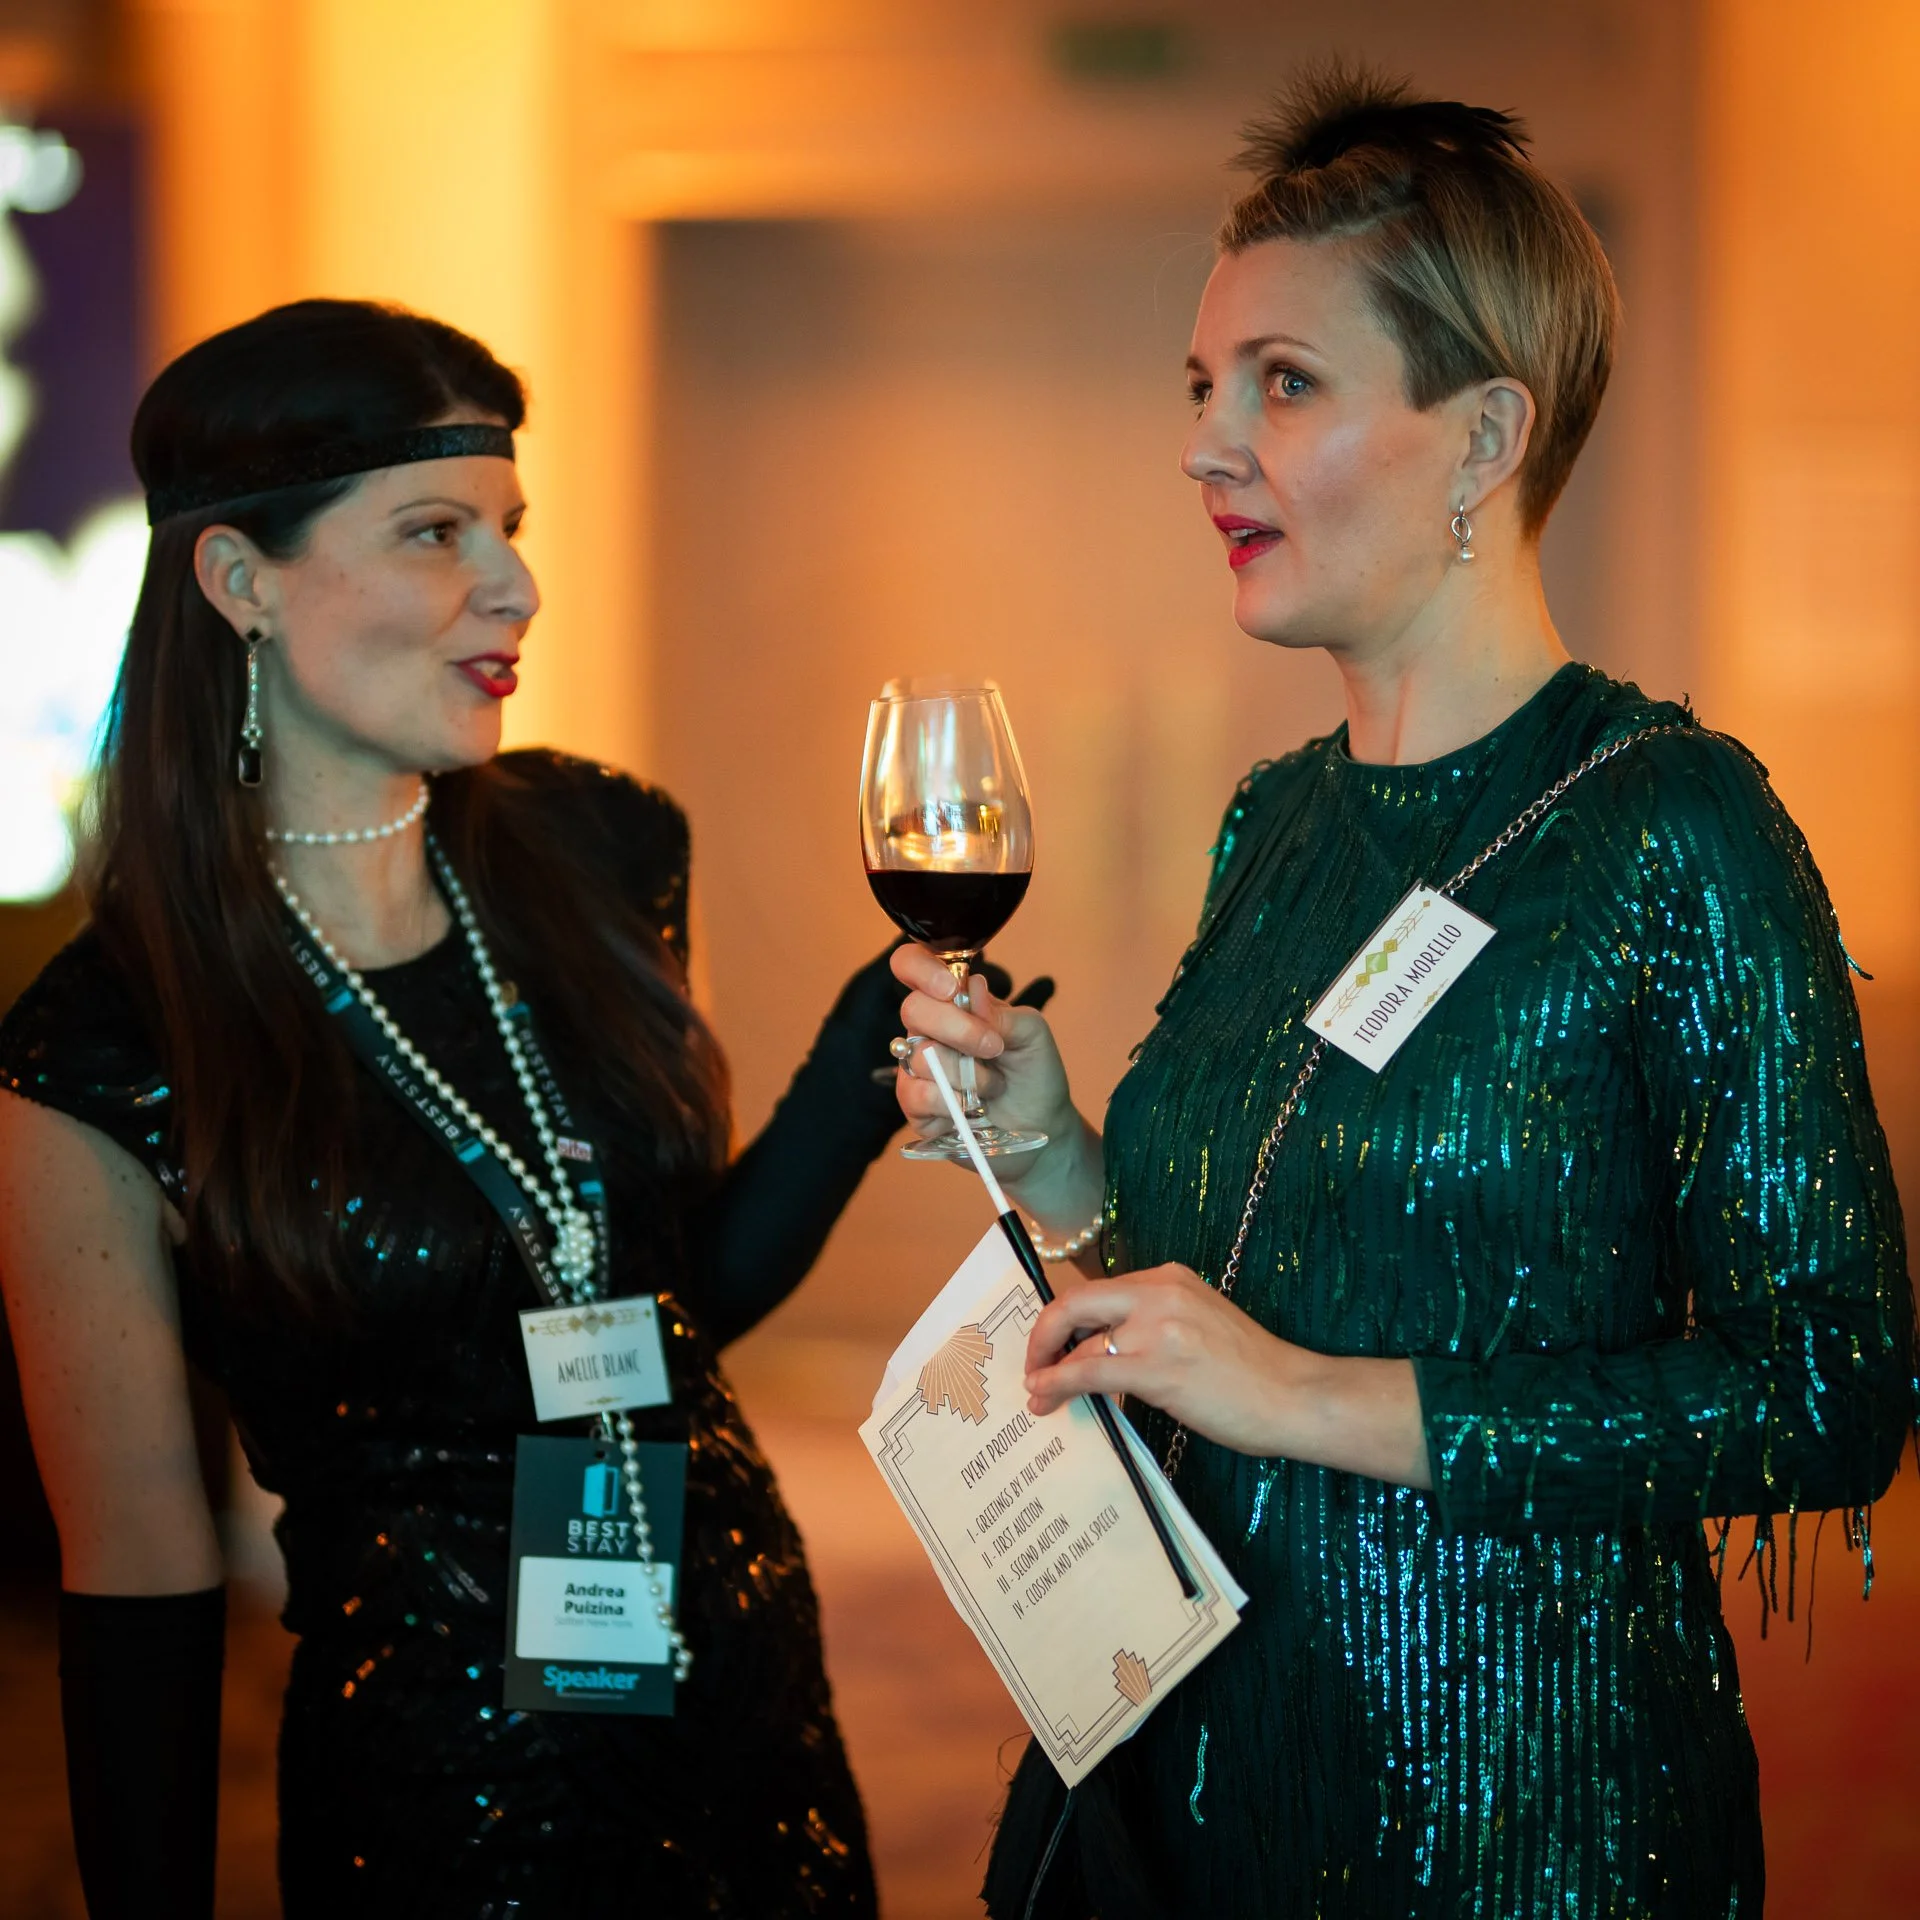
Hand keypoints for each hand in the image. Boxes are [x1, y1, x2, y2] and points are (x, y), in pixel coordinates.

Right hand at [890, 946, 1094, 1205]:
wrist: (1042, 1130)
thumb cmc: (1035, 1075)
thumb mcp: (1034, 1036)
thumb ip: (1004, 1012)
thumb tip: (973, 989)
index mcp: (953, 1002)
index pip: (912, 965)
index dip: (922, 969)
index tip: (951, 989)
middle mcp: (929, 1030)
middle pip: (914, 1010)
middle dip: (959, 1030)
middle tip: (994, 1049)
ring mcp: (918, 1067)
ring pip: (919, 1056)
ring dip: (965, 1075)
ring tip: (991, 1087)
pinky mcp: (915, 1106)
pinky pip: (914, 1095)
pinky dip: (949, 1103)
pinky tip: (970, 1109)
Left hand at [1022, 1263, 1433, 1485]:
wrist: (1294, 1395)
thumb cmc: (1250, 1371)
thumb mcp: (1197, 1325)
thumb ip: (1151, 1325)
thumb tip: (1098, 1350)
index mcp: (1169, 1278)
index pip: (1097, 1290)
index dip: (1063, 1317)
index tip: (1048, 1342)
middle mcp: (1159, 1292)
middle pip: (1074, 1301)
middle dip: (1041, 1333)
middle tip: (1030, 1363)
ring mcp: (1158, 1327)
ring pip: (1078, 1340)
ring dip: (1048, 1367)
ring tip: (1037, 1392)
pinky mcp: (1158, 1367)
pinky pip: (1090, 1372)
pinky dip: (1059, 1383)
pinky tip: (1046, 1397)